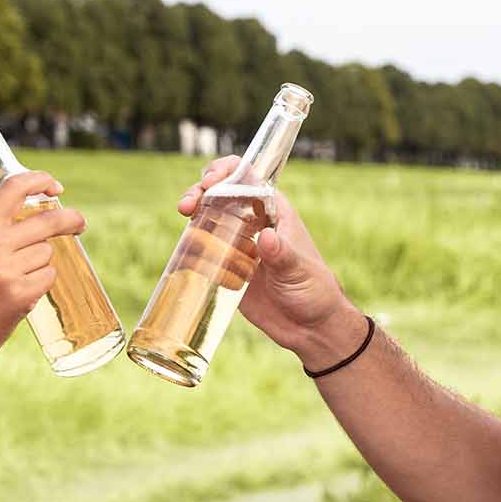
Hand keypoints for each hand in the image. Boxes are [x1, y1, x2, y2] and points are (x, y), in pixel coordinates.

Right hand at [0, 171, 83, 359]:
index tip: (56, 186)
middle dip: (71, 220)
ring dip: (42, 264)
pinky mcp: (21, 292)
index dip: (40, 180)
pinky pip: (49, 276)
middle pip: (48, 220)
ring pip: (48, 252)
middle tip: (81, 224)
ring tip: (17, 280)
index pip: (15, 187)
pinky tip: (21, 294)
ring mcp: (7, 269)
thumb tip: (39, 212)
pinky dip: (42, 284)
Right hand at [176, 157, 362, 368]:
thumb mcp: (299, 270)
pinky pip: (205, 253)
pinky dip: (192, 249)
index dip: (227, 172)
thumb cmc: (315, 291)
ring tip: (185, 221)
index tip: (212, 181)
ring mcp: (239, 246)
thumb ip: (282, 254)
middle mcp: (254, 224)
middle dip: (201, 192)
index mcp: (274, 213)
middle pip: (222, 195)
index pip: (249, 179)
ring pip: (209, 220)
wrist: (310, 328)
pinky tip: (186, 253)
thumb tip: (266, 237)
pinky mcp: (228, 269)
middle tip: (188, 204)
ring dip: (194, 216)